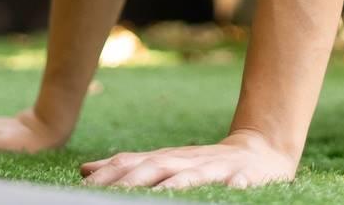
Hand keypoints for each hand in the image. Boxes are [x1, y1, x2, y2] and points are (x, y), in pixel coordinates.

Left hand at [80, 129, 297, 189]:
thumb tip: (85, 170)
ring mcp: (217, 168)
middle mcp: (188, 161)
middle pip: (156, 166)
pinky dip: (236, 185)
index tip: (83, 187)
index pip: (132, 163)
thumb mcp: (165, 162)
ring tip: (157, 194)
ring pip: (193, 175)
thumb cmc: (204, 164)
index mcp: (167, 159)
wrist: (260, 150)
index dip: (108, 175)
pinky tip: (231, 190)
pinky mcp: (245, 177)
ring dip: (174, 184)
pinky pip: (241, 182)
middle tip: (106, 193)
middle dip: (131, 179)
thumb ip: (129, 167)